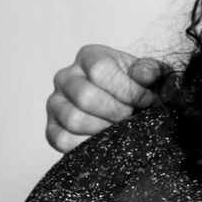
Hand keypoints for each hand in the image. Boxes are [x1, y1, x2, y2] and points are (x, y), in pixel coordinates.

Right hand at [45, 45, 167, 152]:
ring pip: (74, 119)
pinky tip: (106, 140)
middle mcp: (66, 77)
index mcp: (89, 57)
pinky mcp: (52, 128)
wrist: (127, 106)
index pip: (100, 70)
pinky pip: (62, 140)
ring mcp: (55, 103)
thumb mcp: (149, 74)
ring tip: (121, 128)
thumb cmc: (138, 87)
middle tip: (133, 117)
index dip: (127, 89)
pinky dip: (87, 144)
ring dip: (104, 129)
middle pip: (85, 97)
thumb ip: (149, 71)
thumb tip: (144, 76)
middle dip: (117, 111)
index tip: (146, 100)